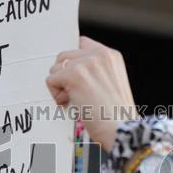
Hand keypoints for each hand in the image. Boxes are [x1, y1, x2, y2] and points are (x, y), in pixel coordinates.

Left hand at [46, 36, 137, 150]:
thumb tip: (66, 70)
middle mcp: (99, 54)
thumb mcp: (111, 83)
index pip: (82, 44)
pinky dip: (55, 94)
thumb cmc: (116, 115)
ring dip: (59, 85)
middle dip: (64, 75)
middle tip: (73, 94)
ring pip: (56, 67)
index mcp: (111, 55)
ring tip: (72, 100)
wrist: (121, 128)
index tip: (75, 80)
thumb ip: (95, 71)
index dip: (74, 62)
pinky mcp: (74, 75)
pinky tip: (68, 103)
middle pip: (65, 56)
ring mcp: (86, 63)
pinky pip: (51, 79)